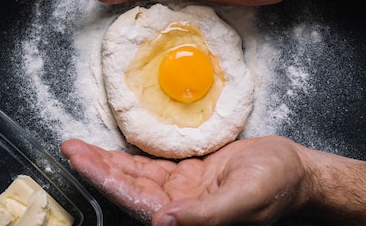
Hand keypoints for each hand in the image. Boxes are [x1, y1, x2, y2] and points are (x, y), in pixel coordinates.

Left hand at [60, 136, 309, 225]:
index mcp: (189, 219)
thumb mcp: (246, 198)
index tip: (78, 160)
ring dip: (107, 162)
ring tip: (78, 147)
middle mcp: (179, 208)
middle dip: (96, 168)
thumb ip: (206, 214)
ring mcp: (182, 193)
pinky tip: (110, 151)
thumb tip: (160, 222)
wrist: (296, 171)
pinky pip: (151, 167)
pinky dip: (129, 158)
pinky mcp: (187, 177)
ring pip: (135, 177)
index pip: (135, 200)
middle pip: (128, 187)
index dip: (104, 180)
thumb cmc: (278, 184)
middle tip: (69, 148)